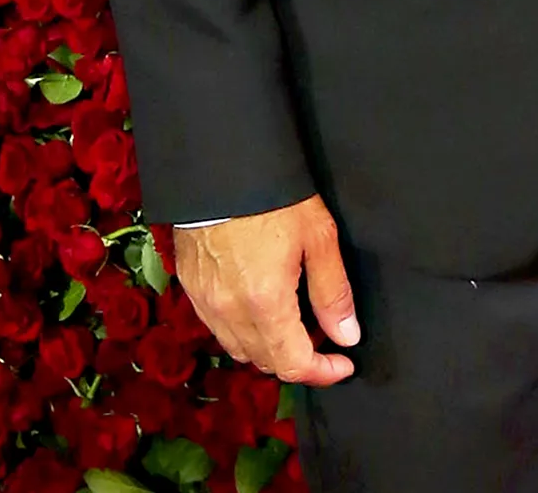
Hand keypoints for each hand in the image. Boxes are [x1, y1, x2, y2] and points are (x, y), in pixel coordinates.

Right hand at [173, 195, 359, 384]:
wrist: (222, 165)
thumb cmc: (276, 196)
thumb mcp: (319, 237)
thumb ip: (333, 292)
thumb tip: (347, 336)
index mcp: (265, 303)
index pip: (293, 364)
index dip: (323, 372)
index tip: (343, 363)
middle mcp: (229, 312)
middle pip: (265, 361)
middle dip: (298, 359)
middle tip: (324, 335)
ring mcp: (204, 302)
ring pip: (239, 349)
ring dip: (269, 347)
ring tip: (296, 320)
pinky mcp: (190, 287)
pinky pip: (218, 327)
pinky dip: (243, 329)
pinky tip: (261, 304)